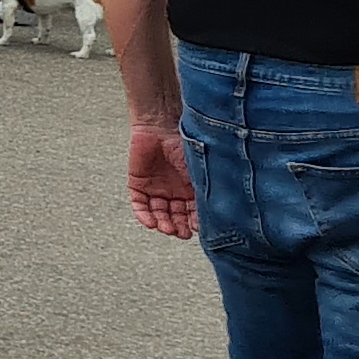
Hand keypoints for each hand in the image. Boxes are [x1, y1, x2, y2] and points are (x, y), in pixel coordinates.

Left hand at [128, 120, 196, 238]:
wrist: (160, 125)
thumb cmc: (184, 145)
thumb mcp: (199, 171)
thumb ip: (206, 190)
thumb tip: (219, 213)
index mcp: (192, 189)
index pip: (194, 213)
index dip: (196, 222)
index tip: (198, 229)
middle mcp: (174, 192)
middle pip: (176, 216)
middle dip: (179, 226)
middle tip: (182, 233)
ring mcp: (156, 189)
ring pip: (159, 214)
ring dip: (163, 224)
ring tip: (168, 229)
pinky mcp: (138, 184)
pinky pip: (140, 205)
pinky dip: (144, 215)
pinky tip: (151, 223)